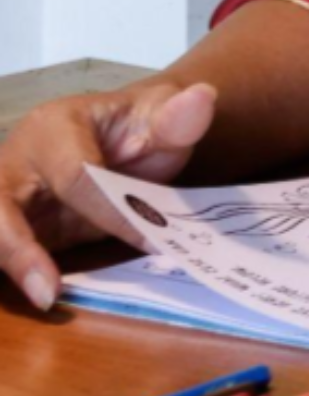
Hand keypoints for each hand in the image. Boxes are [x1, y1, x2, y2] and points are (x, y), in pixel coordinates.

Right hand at [0, 79, 217, 312]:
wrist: (122, 137)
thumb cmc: (140, 128)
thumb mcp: (164, 119)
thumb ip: (178, 117)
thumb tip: (202, 97)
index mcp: (55, 127)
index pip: (75, 176)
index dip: (110, 212)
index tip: (149, 239)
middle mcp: (17, 160)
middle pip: (0, 205)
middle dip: (18, 248)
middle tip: (49, 292)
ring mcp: (5, 194)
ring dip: (10, 262)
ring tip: (43, 298)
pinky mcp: (9, 224)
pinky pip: (2, 247)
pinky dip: (12, 269)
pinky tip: (38, 296)